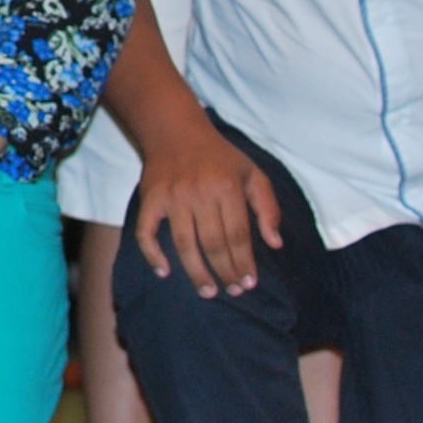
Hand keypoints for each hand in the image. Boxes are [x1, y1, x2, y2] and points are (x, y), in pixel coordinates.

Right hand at [127, 122, 280, 296]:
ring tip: (208, 292)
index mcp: (228, 187)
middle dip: (225, 272)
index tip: (249, 283)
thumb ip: (268, 207)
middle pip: (214, 243)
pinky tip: (164, 272)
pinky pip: (147, 232)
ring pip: (184, 243)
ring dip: (196, 272)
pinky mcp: (151, 198)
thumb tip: (275, 244)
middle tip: (232, 291)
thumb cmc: (219, 157)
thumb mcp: (253, 173)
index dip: (245, 262)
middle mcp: (200, 193)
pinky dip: (153, 254)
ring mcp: (172, 197)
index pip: (239, 235)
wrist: (175, 130)